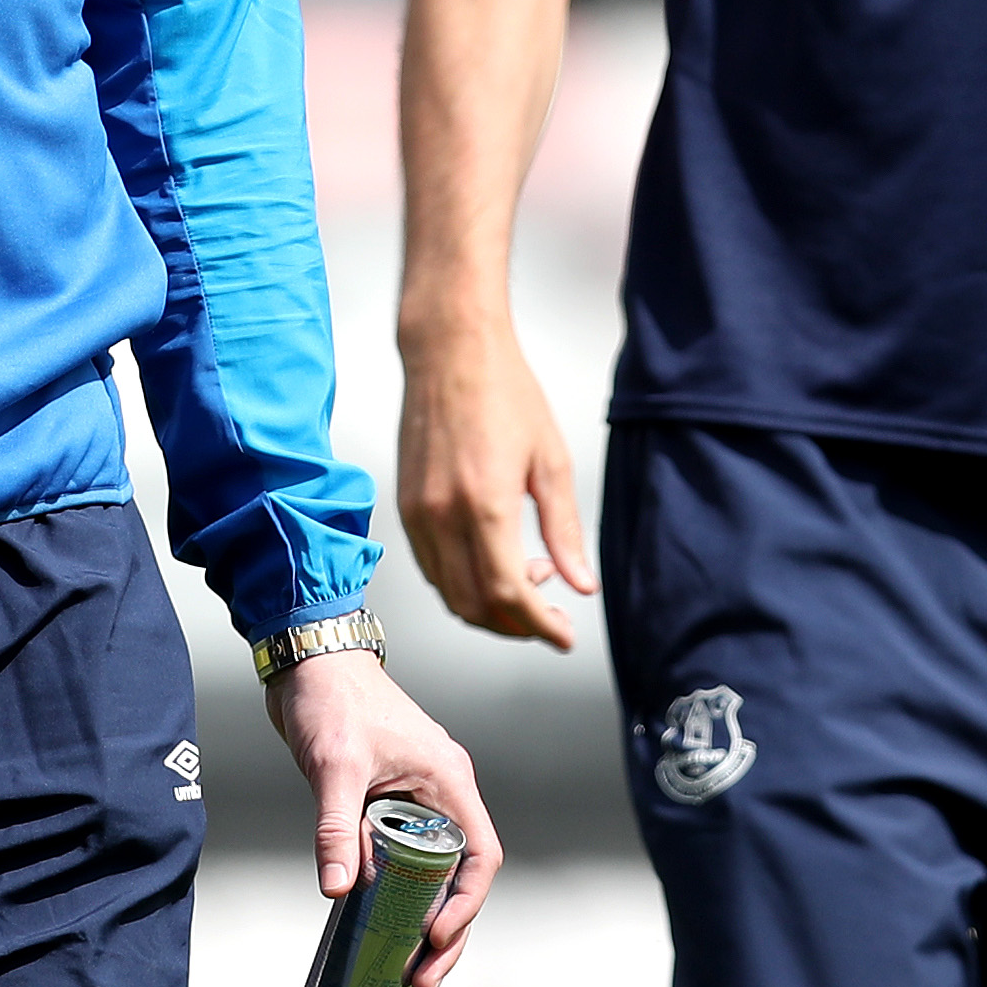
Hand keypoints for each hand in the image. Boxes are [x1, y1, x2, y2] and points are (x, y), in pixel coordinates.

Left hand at [262, 648, 501, 986]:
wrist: (310, 659)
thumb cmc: (331, 701)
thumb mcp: (333, 767)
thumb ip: (336, 828)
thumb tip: (336, 891)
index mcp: (447, 782)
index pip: (479, 856)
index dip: (465, 904)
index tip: (433, 938)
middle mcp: (444, 793)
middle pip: (464, 876)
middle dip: (449, 933)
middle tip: (421, 982)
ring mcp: (421, 799)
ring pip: (440, 872)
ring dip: (428, 921)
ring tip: (408, 973)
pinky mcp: (393, 802)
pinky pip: (412, 858)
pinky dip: (404, 896)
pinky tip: (384, 929)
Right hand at [395, 321, 594, 647]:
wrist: (451, 351)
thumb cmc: (505, 393)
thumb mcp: (552, 461)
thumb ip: (565, 530)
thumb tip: (582, 583)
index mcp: (486, 505)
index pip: (509, 595)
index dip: (539, 626)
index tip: (563, 635)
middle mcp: (443, 516)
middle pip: (474, 606)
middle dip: (515, 625)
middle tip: (550, 614)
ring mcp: (417, 514)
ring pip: (449, 593)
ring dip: (488, 606)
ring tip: (529, 577)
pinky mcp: (405, 506)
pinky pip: (431, 568)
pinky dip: (462, 583)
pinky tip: (493, 560)